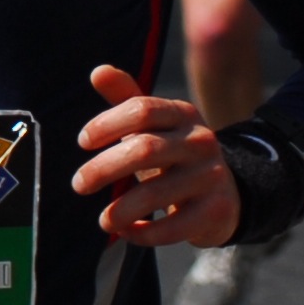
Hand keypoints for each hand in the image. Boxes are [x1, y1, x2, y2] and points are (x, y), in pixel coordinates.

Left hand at [70, 61, 238, 245]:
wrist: (224, 194)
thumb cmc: (174, 156)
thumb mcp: (154, 126)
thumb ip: (126, 99)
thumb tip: (98, 71)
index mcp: (183, 114)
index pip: (142, 109)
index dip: (107, 124)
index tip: (83, 142)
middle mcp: (202, 141)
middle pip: (145, 149)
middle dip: (104, 169)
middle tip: (79, 184)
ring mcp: (211, 176)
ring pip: (157, 192)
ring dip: (121, 209)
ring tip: (103, 219)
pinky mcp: (215, 210)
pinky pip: (174, 227)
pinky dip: (145, 233)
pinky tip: (127, 232)